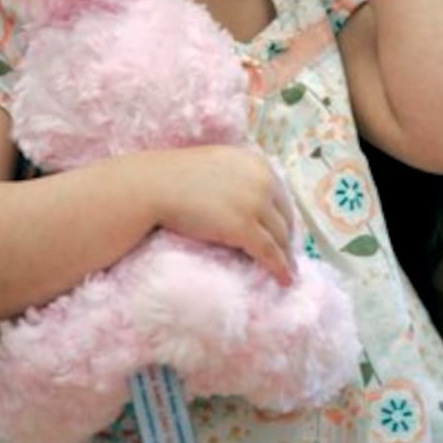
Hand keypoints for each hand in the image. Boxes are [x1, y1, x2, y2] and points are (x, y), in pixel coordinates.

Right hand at [148, 145, 295, 286]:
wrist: (155, 186)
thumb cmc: (175, 176)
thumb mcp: (217, 164)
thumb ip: (237, 175)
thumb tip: (247, 197)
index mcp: (255, 162)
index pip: (280, 194)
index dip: (282, 216)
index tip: (282, 231)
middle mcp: (261, 180)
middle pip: (285, 216)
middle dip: (285, 237)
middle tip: (285, 254)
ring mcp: (254, 203)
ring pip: (280, 237)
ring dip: (286, 256)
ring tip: (287, 271)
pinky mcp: (245, 227)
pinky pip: (269, 252)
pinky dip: (280, 268)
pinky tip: (284, 279)